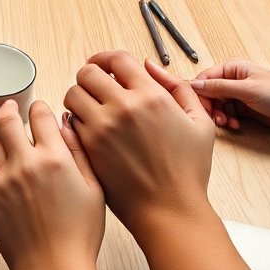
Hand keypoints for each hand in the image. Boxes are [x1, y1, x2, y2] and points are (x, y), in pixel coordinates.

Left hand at [0, 100, 104, 269]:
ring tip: (8, 145)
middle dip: (11, 110)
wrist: (53, 267)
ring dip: (1, 139)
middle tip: (11, 108)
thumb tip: (66, 124)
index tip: (38, 109)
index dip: (39, 108)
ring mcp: (5, 177)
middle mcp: (29, 162)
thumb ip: (80, 152)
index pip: (41, 116)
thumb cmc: (79, 234)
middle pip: (10, 120)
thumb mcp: (94, 189)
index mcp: (57, 158)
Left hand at [62, 51, 218, 231]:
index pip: (116, 59)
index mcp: (151, 96)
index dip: (107, 58)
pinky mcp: (88, 150)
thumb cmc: (188, 171)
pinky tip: (88, 130)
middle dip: (90, 76)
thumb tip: (149, 67)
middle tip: (95, 87)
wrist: (169, 211)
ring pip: (72, 95)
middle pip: (88, 73)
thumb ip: (177, 88)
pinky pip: (69, 123)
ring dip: (79, 97)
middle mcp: (123, 107)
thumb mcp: (200, 123)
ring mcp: (102, 129)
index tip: (104, 66)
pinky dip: (75, 122)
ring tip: (90, 109)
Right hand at [189, 59, 269, 133]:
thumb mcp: (247, 90)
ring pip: (218, 105)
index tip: (200, 108)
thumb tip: (194, 84)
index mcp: (234, 68)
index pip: (205, 79)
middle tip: (217, 119)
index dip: (200, 94)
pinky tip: (236, 125)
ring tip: (229, 123)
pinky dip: (229, 121)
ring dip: (220, 116)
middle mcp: (235, 80)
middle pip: (210, 93)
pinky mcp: (246, 108)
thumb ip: (219, 87)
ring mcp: (241, 95)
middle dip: (211, 107)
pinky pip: (229, 114)